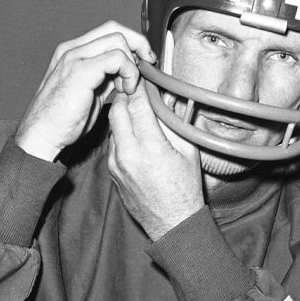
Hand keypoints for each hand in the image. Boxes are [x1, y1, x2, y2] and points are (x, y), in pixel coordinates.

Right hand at [15, 21, 156, 161]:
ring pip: (118, 40)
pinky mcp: (80, 70)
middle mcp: (72, 49)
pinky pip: (117, 58)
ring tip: (127, 87)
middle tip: (146, 67)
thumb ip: (106, 77)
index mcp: (73, 51)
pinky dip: (128, 72)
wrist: (42, 135)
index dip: (132, 42)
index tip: (143, 62)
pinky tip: (124, 90)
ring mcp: (74, 57)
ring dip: (132, 64)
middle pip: (115, 29)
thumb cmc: (63, 120)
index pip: (109, 31)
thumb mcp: (90, 92)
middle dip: (138, 46)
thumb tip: (128, 70)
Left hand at [108, 83, 203, 239]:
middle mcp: (128, 154)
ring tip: (137, 109)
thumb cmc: (185, 189)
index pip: (138, 104)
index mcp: (150, 147)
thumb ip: (174, 123)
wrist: (171, 223)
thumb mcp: (187, 151)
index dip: (140, 87)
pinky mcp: (112, 171)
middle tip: (138, 88)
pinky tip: (134, 132)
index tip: (143, 77)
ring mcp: (116, 163)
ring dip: (123, 114)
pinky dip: (121, 132)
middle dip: (127, 96)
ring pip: (113, 125)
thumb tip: (166, 99)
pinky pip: (113, 142)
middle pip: (118, 110)